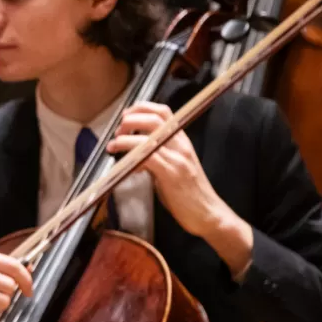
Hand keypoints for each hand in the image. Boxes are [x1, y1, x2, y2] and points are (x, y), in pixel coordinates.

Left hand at [106, 102, 252, 272]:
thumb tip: (132, 151)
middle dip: (130, 119)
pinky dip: (131, 155)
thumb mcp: (172, 166)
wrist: (207, 213)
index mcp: (181, 141)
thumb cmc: (187, 192)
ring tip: (113, 145)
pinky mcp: (172, 173)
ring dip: (125, 138)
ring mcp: (177, 158)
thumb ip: (155, 154)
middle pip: (154, 118)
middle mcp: (181, 145)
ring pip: (148, 136)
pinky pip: (148, 156)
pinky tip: (123, 163)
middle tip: (117, 131)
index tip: (125, 114)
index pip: (163, 112)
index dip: (141, 108)